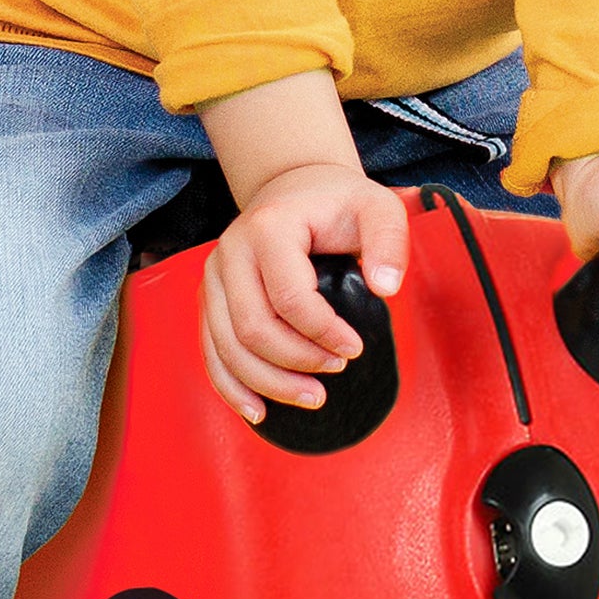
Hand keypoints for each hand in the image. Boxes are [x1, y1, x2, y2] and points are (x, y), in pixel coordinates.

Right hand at [198, 161, 411, 426]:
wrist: (293, 188)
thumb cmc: (337, 203)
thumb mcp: (377, 207)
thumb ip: (389, 242)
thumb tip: (385, 289)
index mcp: (268, 230)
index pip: (288, 297)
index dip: (323, 333)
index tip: (355, 349)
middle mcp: (230, 252)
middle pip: (252, 328)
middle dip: (296, 363)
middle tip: (336, 372)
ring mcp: (213, 277)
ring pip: (226, 346)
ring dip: (268, 383)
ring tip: (312, 398)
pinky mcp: (209, 298)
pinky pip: (210, 350)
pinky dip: (231, 385)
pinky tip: (258, 409)